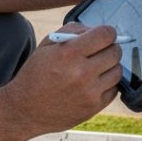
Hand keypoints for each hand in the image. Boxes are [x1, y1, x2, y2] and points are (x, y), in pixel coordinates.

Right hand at [0, 24, 121, 136]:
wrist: (24, 110)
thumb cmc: (35, 74)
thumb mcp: (46, 46)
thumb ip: (72, 32)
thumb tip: (97, 30)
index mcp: (68, 54)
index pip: (105, 35)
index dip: (107, 32)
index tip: (104, 34)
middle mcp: (82, 73)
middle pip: (115, 52)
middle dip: (109, 47)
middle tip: (100, 50)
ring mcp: (89, 92)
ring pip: (117, 71)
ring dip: (109, 66)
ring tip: (96, 67)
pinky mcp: (93, 107)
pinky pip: (114, 89)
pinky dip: (107, 84)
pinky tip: (93, 83)